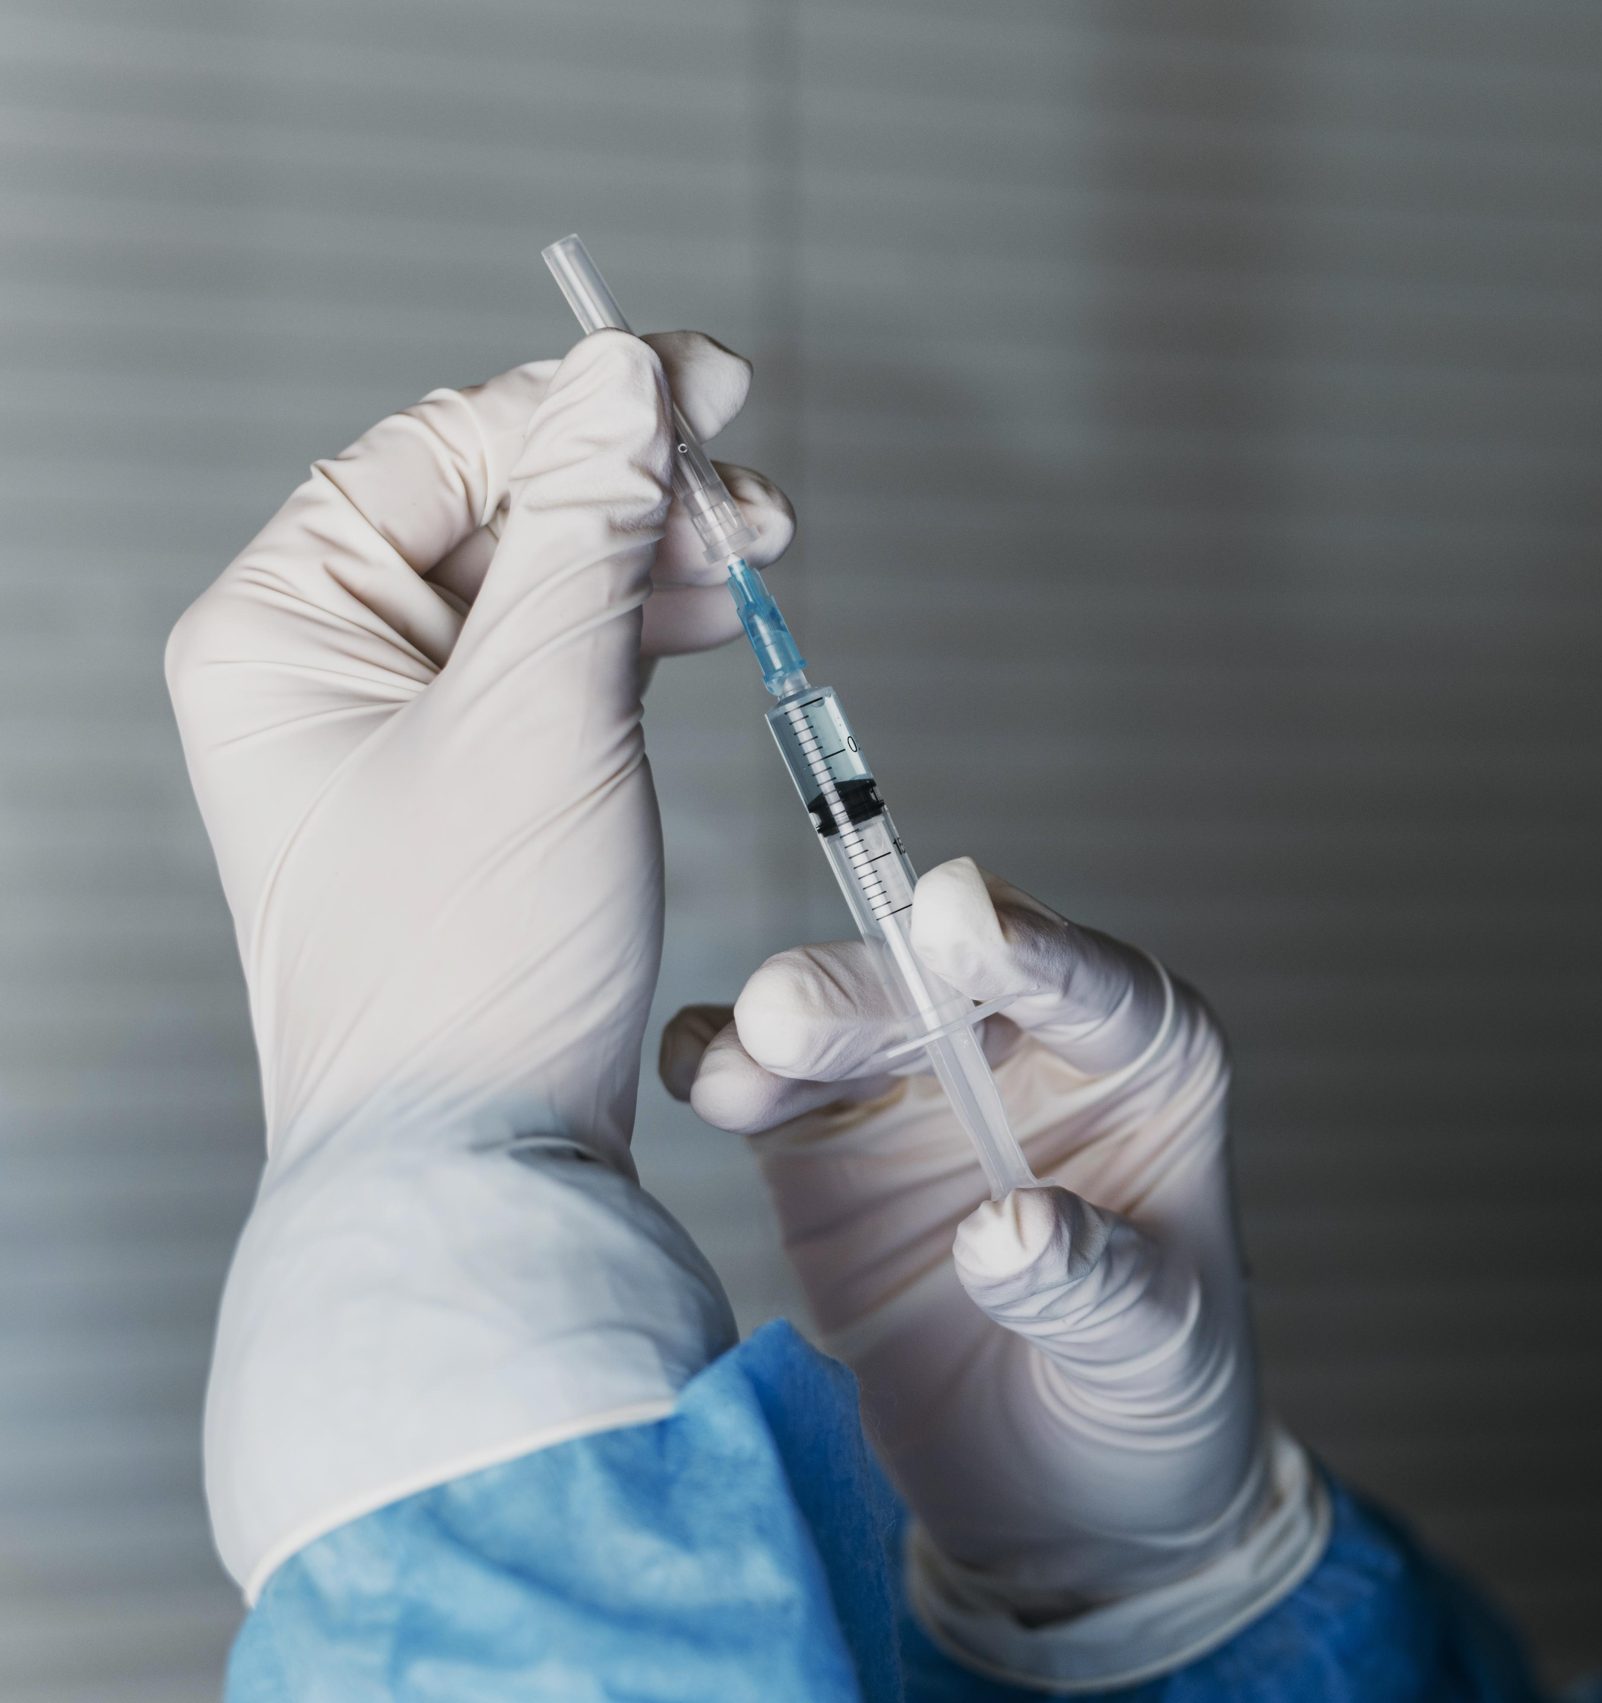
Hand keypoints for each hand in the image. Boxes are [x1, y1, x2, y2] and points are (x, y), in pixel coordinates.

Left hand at [169, 331, 790, 1594]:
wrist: (475, 1164)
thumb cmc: (470, 962)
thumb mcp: (542, 714)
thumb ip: (588, 528)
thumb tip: (627, 380)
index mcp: (279, 626)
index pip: (439, 450)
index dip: (581, 401)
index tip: (710, 384)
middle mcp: (318, 668)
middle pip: (491, 507)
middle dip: (632, 489)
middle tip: (756, 500)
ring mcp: (392, 734)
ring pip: (535, 584)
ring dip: (649, 557)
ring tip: (755, 566)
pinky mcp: (466, 793)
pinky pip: (553, 665)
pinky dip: (635, 632)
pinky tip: (706, 628)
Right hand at [661, 859, 1327, 1689]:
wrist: (1067, 1495)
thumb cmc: (1152, 1393)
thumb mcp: (1158, 1349)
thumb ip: (1094, 1284)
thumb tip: (1008, 1232)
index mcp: (1145, 1061)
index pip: (1093, 986)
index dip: (1026, 950)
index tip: (958, 922)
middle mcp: (1026, 1047)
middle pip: (940, 988)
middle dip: (866, 993)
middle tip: (789, 1017)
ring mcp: (917, 1087)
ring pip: (840, 1024)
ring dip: (779, 1035)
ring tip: (735, 1077)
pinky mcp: (824, 1142)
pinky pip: (763, 1083)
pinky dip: (720, 1065)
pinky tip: (697, 1077)